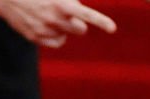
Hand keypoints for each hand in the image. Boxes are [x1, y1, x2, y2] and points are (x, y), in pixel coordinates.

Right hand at [0, 0, 115, 47]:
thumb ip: (70, 0)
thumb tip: (79, 9)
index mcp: (62, 4)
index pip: (87, 14)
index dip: (102, 21)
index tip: (112, 29)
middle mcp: (55, 19)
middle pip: (80, 29)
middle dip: (78, 23)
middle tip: (68, 14)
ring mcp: (45, 31)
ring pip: (67, 36)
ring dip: (65, 28)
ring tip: (52, 17)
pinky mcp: (36, 38)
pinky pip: (56, 43)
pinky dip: (56, 37)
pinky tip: (48, 27)